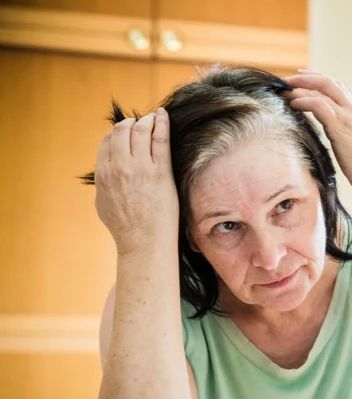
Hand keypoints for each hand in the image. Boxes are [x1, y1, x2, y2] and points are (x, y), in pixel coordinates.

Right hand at [93, 108, 178, 255]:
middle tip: (143, 122)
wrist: (143, 243)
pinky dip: (161, 123)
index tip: (128, 131)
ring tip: (155, 119)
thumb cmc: (126, 228)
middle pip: (122, 130)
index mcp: (103, 173)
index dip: (118, 132)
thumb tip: (105, 173)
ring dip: (147, 120)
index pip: (107, 141)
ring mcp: (139, 168)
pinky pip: (160, 139)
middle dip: (132, 123)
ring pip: (140, 130)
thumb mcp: (102, 203)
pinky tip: (164, 116)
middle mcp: (118, 167)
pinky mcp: (160, 171)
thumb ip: (102, 183)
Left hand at [285, 71, 351, 193]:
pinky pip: (319, 105)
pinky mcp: (340, 127)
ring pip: (322, 90)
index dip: (318, 79)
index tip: (301, 77)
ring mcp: (347, 117)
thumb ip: (341, 135)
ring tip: (284, 91)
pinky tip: (293, 104)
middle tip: (287, 79)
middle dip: (305, 77)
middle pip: (328, 82)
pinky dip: (304, 101)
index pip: (337, 88)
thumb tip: (330, 138)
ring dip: (300, 88)